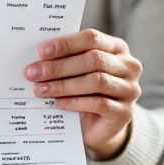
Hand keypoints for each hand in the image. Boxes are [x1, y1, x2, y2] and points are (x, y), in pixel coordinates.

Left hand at [25, 29, 141, 158]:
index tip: (42, 51)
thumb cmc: (85, 90)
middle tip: (33, 73)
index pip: (92, 38)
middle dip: (59, 66)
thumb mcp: (77, 70)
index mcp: (117, 48)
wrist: (99, 126)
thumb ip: (66, 59)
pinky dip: (74, 102)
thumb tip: (37, 57)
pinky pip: (98, 103)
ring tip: (40, 89)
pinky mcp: (125, 113)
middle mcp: (129, 66)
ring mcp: (130, 90)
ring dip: (63, 85)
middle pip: (93, 59)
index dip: (66, 44)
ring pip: (96, 81)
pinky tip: (57, 103)